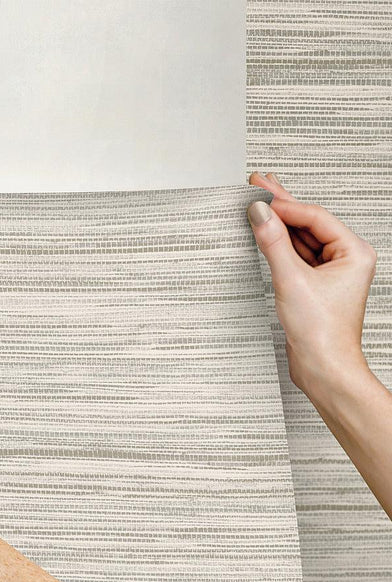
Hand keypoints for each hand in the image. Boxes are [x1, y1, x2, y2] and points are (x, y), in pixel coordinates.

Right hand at [246, 171, 377, 399]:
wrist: (322, 368)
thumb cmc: (322, 332)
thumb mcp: (291, 280)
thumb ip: (272, 243)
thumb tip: (259, 213)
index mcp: (354, 252)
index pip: (314, 218)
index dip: (285, 205)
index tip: (259, 194)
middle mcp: (345, 260)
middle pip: (308, 224)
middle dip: (282, 206)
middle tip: (257, 184)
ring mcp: (330, 274)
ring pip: (300, 240)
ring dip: (278, 225)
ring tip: (257, 205)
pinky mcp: (314, 287)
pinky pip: (295, 258)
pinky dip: (278, 246)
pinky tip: (265, 234)